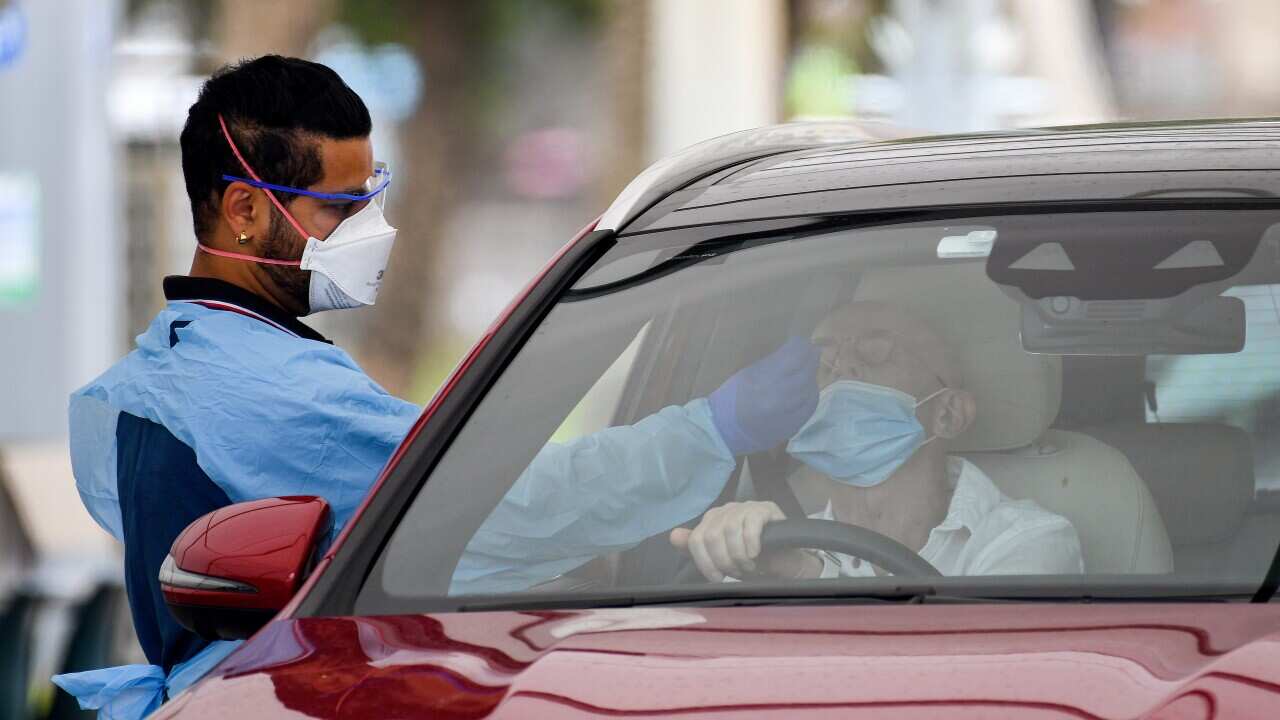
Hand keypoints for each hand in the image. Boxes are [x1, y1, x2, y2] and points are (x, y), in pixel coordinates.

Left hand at [669, 501, 822, 581]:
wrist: (784, 561)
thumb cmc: (750, 560)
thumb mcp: (721, 559)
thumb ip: (696, 548)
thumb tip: (673, 536)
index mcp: (711, 521)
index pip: (696, 540)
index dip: (705, 563)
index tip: (717, 577)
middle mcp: (725, 510)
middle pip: (711, 536)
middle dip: (724, 561)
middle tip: (738, 572)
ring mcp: (745, 507)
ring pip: (729, 531)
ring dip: (739, 556)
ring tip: (749, 565)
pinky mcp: (764, 508)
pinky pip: (750, 526)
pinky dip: (751, 545)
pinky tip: (757, 554)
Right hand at [708, 337, 819, 455]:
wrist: (724, 432)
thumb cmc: (730, 398)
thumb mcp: (748, 373)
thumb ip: (773, 362)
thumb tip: (794, 349)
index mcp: (765, 380)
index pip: (795, 356)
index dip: (801, 345)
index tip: (800, 341)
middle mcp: (781, 397)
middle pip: (807, 371)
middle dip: (810, 358)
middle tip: (809, 352)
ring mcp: (789, 414)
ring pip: (812, 389)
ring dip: (810, 376)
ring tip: (806, 370)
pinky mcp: (793, 426)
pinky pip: (810, 406)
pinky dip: (809, 394)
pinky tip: (804, 390)